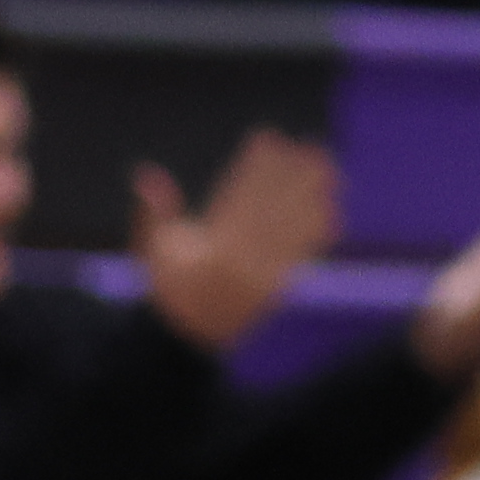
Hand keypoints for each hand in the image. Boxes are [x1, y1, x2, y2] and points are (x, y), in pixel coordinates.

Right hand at [131, 132, 344, 351]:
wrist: (186, 339)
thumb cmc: (168, 288)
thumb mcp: (151, 251)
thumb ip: (153, 214)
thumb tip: (146, 175)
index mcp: (213, 248)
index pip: (241, 197)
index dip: (258, 167)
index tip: (269, 140)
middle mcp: (243, 260)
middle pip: (276, 209)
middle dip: (296, 177)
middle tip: (314, 148)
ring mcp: (262, 275)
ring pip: (294, 230)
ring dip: (314, 199)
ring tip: (330, 170)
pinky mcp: (276, 289)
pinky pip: (302, 257)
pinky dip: (317, 235)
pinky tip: (333, 213)